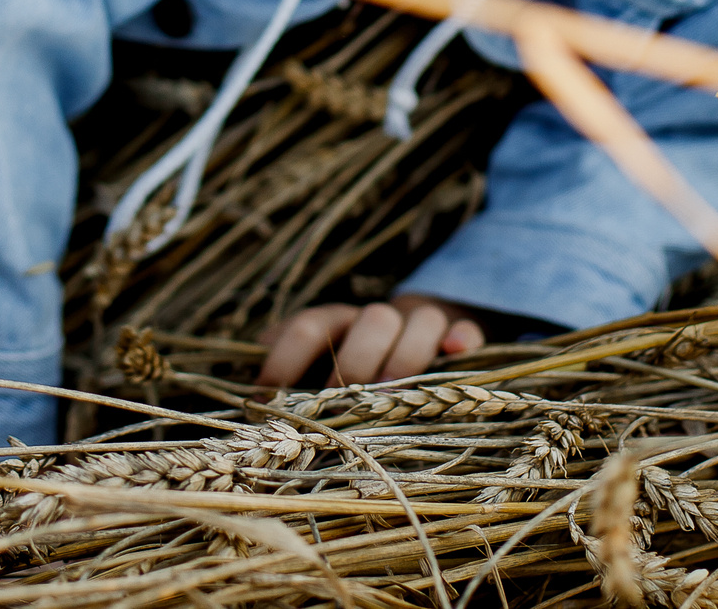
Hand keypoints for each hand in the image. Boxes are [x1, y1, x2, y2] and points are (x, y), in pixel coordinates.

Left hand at [256, 294, 484, 387]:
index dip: (286, 356)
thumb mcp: (320, 365)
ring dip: (405, 353)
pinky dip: (462, 338)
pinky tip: (457, 351)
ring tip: (391, 391)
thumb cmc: (356, 363)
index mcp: (339, 322)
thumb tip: (250, 393)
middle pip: (371, 320)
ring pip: (420, 321)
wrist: (420, 332)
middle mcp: (377, 318)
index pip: (310, 325)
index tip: (267, 394)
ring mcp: (422, 325)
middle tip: (342, 398)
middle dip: (355, 359)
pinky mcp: (460, 335)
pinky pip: (466, 329)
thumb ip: (291, 373)